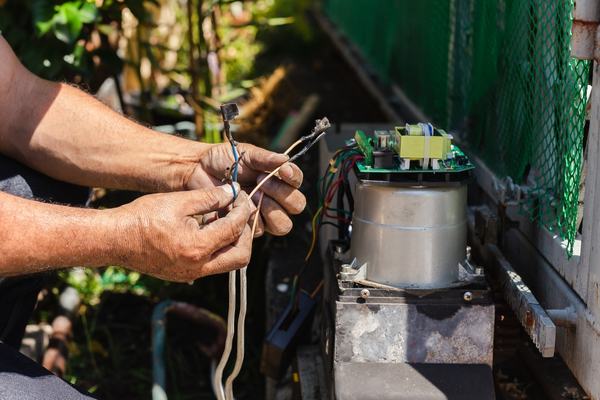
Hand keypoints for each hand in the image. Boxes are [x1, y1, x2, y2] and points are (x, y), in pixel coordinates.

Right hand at [113, 185, 252, 281]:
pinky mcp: (185, 275)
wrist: (114, 239)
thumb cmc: (142, 217)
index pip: (234, 229)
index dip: (243, 210)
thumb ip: (210, 197)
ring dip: (233, 241)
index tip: (243, 197)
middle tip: (240, 213)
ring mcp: (191, 274)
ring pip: (228, 262)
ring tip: (225, 218)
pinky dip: (219, 247)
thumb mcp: (178, 201)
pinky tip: (211, 228)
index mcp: (197, 247)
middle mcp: (198, 267)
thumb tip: (233, 192)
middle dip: (245, 233)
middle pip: (241, 256)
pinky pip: (213, 264)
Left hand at [186, 143, 305, 235]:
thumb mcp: (247, 154)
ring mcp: (262, 214)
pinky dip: (250, 218)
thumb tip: (286, 160)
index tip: (283, 170)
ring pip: (283, 224)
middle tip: (262, 182)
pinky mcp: (248, 227)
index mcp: (278, 179)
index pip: (297, 183)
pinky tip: (238, 205)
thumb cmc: (224, 160)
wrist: (199, 171)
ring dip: (270, 210)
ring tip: (253, 195)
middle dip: (282, 195)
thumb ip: (266, 158)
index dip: (294, 178)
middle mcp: (275, 198)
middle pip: (296, 206)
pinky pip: (259, 230)